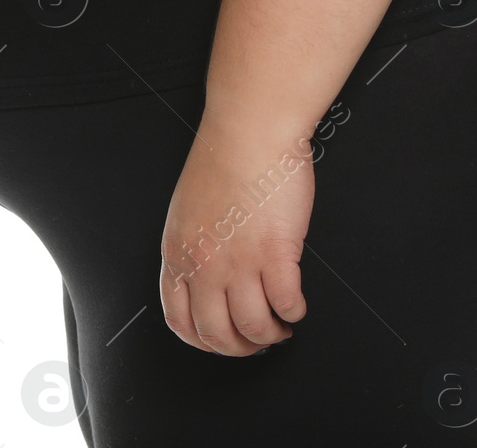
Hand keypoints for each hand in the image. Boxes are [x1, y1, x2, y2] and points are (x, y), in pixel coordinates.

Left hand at [159, 113, 312, 354]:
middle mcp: (205, 264)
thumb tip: (209, 275)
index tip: (222, 340)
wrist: (250, 129)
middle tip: (258, 340)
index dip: (204, 341)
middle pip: (217, 333)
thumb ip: (195, 245)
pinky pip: (287, 302)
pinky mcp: (276, 252)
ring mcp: (240, 261)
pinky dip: (294, 312)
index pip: (181, 321)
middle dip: (240, 347)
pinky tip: (297, 305)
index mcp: (179, 253)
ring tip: (282, 325)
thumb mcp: (188, 209)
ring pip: (253, 326)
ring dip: (271, 334)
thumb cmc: (223, 156)